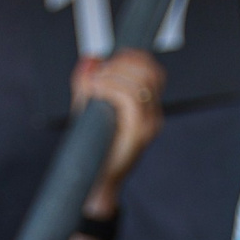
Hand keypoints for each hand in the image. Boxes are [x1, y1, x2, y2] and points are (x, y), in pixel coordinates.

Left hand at [71, 50, 164, 198]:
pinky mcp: (139, 133)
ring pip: (140, 83)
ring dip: (113, 76)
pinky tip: (97, 92)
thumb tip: (90, 59)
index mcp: (146, 108)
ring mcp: (149, 124)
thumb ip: (86, 82)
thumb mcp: (87, 108)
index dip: (133, 57)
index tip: (108, 61)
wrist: (94, 181)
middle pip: (150, 71)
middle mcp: (153, 115)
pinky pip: (131, 99)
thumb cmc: (92, 148)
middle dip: (120, 64)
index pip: (152, 70)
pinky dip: (111, 88)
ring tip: (94, 85)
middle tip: (97, 75)